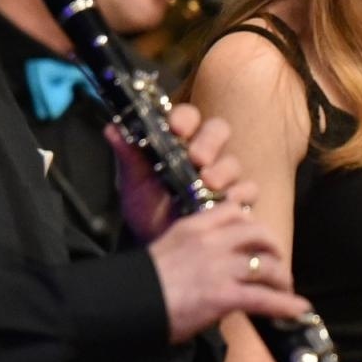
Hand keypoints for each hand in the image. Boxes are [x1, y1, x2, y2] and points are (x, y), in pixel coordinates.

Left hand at [110, 104, 248, 240]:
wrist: (158, 244)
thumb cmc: (147, 209)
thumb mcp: (133, 182)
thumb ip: (128, 155)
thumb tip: (112, 128)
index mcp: (178, 142)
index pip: (188, 117)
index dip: (185, 118)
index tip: (176, 128)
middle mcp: (204, 155)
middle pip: (218, 130)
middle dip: (210, 141)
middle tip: (198, 157)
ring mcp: (222, 176)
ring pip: (233, 161)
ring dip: (223, 170)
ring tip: (208, 184)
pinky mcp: (236, 199)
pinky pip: (248, 189)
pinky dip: (240, 193)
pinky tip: (227, 201)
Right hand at [148, 201, 305, 343]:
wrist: (123, 304)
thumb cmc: (139, 285)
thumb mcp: (166, 251)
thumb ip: (192, 249)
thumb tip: (212, 263)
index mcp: (193, 226)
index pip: (234, 210)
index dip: (251, 222)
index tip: (255, 237)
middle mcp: (211, 242)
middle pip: (258, 233)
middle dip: (273, 248)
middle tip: (276, 263)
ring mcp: (219, 268)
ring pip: (266, 265)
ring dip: (281, 277)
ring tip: (285, 289)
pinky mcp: (223, 296)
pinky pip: (264, 298)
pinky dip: (286, 304)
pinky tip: (298, 309)